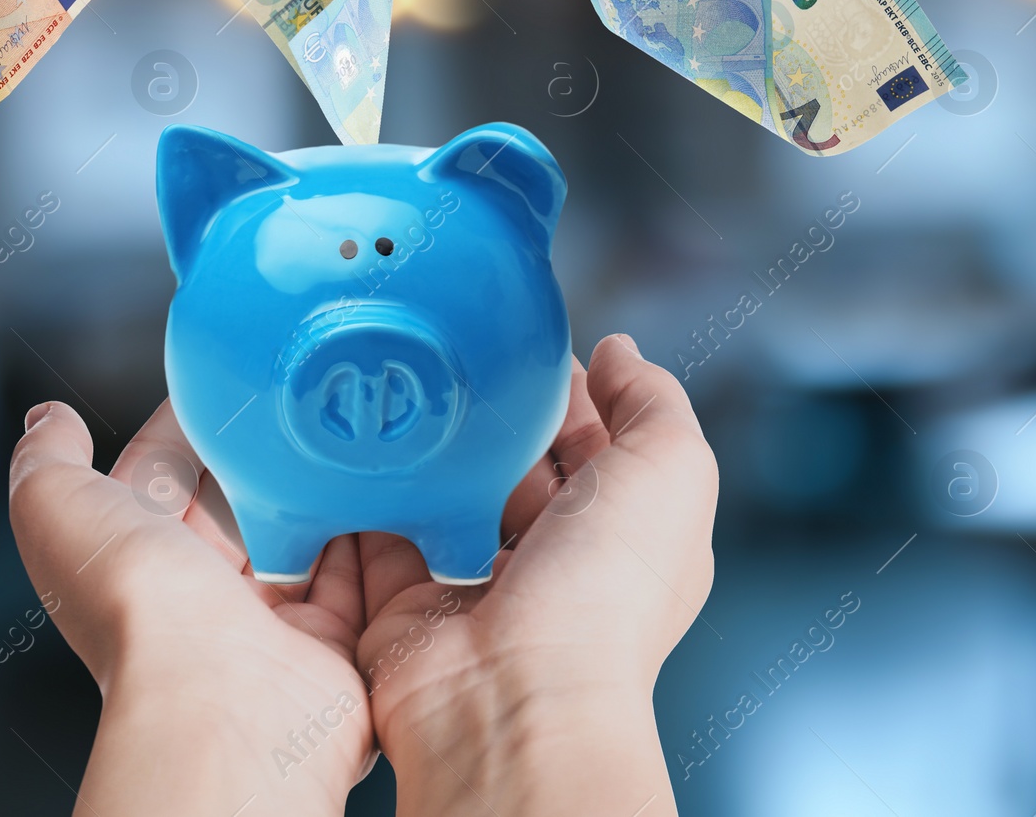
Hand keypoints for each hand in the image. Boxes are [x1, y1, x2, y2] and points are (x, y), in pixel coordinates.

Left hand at [9, 399, 373, 816]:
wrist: (222, 703)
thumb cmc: (138, 608)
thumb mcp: (57, 509)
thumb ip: (47, 459)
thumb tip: (46, 418)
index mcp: (134, 556)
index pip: (163, 470)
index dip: (192, 419)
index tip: (234, 373)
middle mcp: (198, 592)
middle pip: (242, 502)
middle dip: (272, 453)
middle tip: (311, 396)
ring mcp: (266, 622)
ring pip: (305, 537)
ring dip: (329, 490)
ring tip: (357, 432)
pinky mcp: (329, 643)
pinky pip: (360, 581)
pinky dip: (376, 539)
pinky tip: (389, 493)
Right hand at [354, 334, 718, 816]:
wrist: (512, 694)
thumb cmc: (605, 594)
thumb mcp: (670, 470)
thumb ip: (653, 402)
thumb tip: (618, 355)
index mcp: (623, 531)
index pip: (594, 444)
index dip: (569, 391)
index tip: (532, 343)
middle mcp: (552, 559)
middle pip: (516, 463)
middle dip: (492, 412)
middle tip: (459, 358)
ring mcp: (477, 580)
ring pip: (447, 490)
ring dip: (430, 446)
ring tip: (405, 389)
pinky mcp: (408, 598)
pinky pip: (381, 530)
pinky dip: (371, 494)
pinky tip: (365, 444)